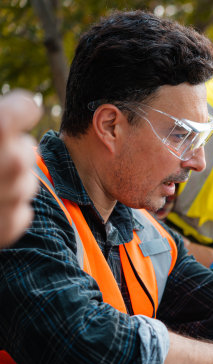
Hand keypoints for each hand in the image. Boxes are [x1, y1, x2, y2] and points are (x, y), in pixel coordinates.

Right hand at [0, 90, 41, 247]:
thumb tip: (1, 121)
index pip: (27, 108)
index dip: (16, 112)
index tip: (7, 118)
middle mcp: (11, 162)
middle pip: (25, 148)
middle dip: (6, 151)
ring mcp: (13, 195)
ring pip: (26, 181)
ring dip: (6, 182)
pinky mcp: (10, 224)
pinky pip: (21, 211)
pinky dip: (3, 211)